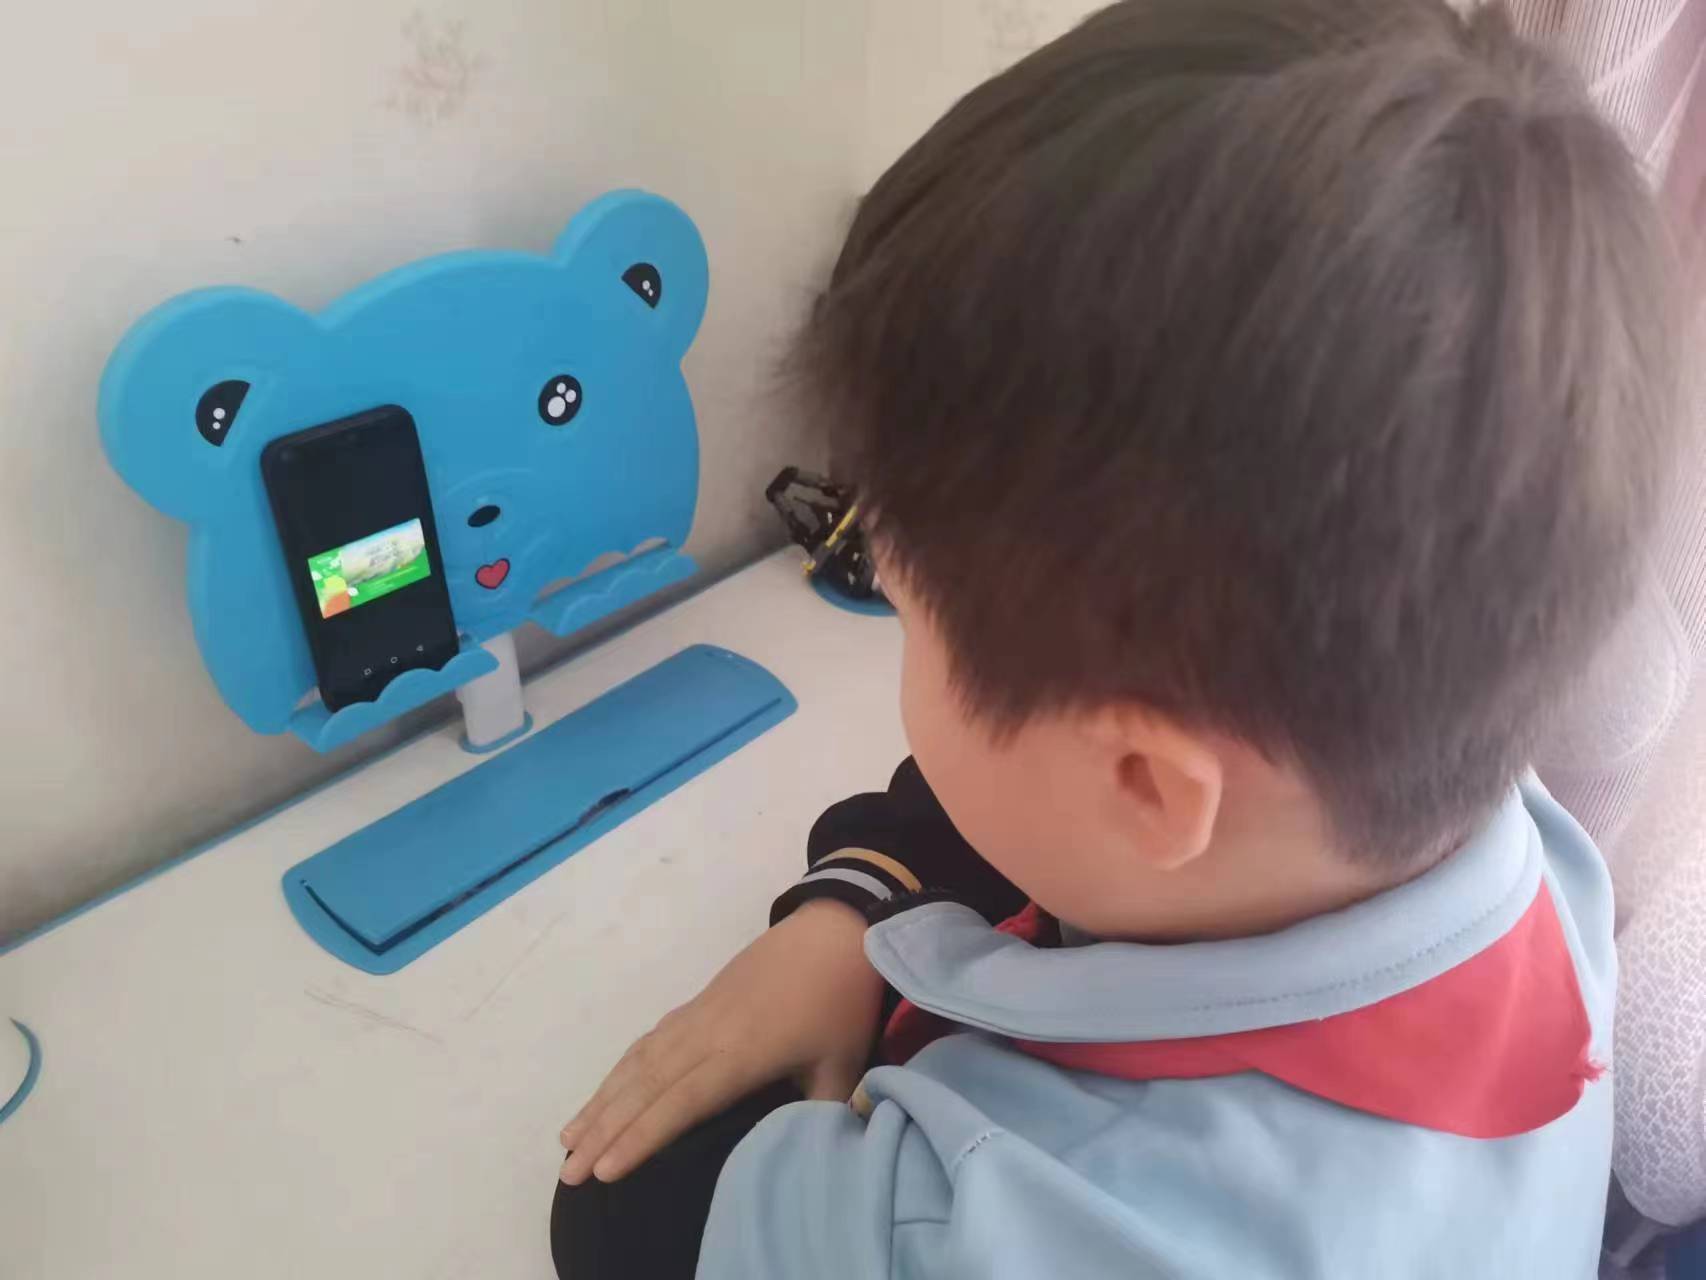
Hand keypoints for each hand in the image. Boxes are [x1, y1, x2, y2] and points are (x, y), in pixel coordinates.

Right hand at [558, 898, 883, 1184]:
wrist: (832, 930)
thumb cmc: (839, 1001)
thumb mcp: (843, 1064)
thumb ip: (820, 1114)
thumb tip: (808, 1159)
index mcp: (742, 1054)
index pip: (682, 1103)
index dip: (642, 1137)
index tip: (606, 1170)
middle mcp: (706, 1035)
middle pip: (645, 1087)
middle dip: (604, 1131)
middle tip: (569, 1173)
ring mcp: (696, 1016)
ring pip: (638, 1063)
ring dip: (601, 1101)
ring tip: (567, 1139)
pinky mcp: (696, 1003)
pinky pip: (647, 1042)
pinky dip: (619, 1070)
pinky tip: (606, 1092)